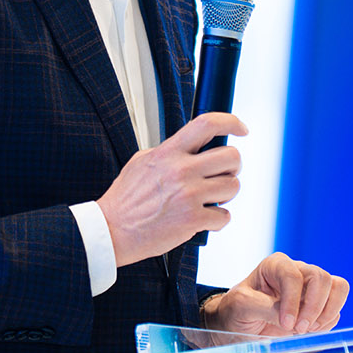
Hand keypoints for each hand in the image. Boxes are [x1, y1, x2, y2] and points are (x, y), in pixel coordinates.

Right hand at [98, 112, 246, 266]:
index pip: (206, 124)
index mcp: (169, 153)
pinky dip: (217, 220)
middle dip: (233, 166)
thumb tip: (192, 147)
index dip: (230, 122)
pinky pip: (224, 216)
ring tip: (210, 199)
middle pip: (231, 157)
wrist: (112, 230)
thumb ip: (169, 152)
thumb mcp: (142, 162)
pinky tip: (202, 219)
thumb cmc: (126, 200)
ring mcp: (188, 196)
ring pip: (232, 186)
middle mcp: (181, 171)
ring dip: (226, 194)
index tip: (240, 129)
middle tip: (223, 174)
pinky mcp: (192, 220)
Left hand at [202, 252, 349, 336]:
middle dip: (314, 307)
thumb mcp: (241, 307)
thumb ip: (264, 308)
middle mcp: (297, 271)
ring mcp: (311, 288)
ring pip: (337, 288)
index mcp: (275, 265)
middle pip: (321, 278)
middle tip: (299, 329)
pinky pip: (336, 309)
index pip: (293, 275)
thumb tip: (292, 318)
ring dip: (327, 312)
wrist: (239, 328)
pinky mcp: (320, 305)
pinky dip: (328, 323)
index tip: (286, 324)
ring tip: (308, 330)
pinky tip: (309, 332)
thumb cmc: (236, 312)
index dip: (293, 301)